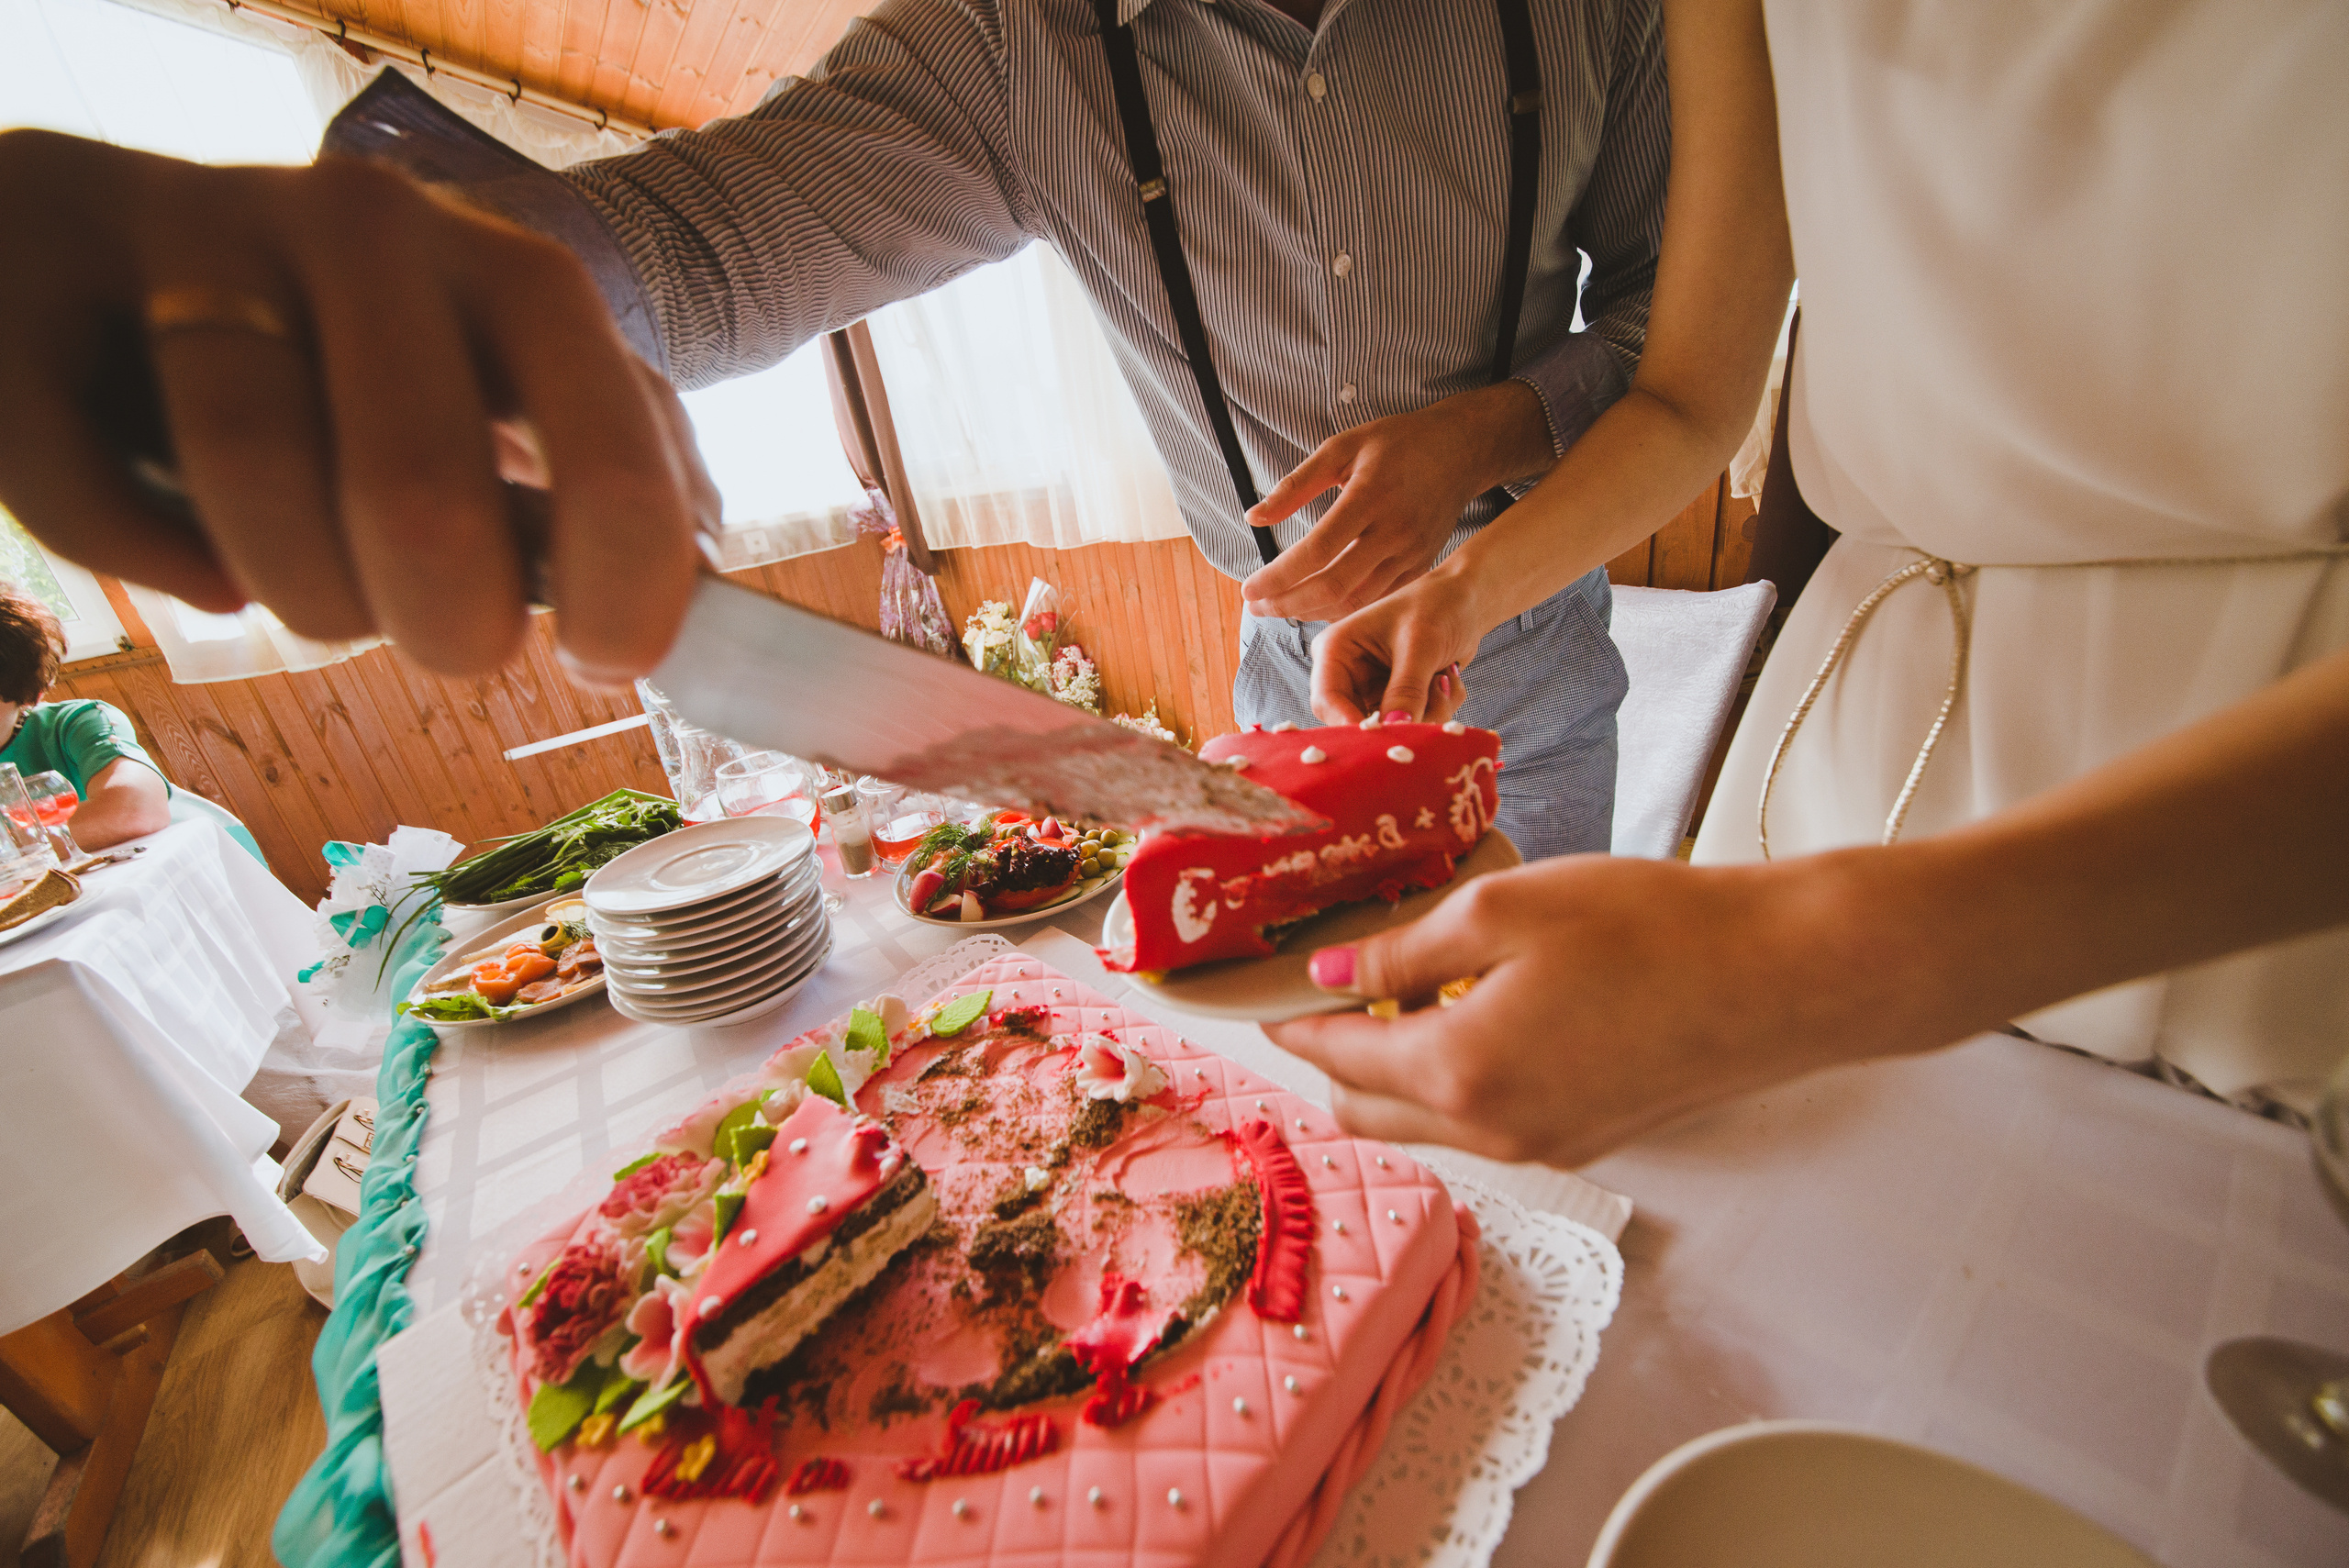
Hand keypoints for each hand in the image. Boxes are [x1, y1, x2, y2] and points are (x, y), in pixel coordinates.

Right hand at [0, 130, 707, 682]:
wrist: (129, 249)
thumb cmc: (366, 364)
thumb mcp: (513, 393)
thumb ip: (614, 473)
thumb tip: (711, 602)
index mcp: (510, 271)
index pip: (607, 438)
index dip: (621, 578)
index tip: (606, 658)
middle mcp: (366, 231)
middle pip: (419, 489)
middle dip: (445, 626)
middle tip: (446, 642)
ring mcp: (197, 241)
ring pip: (255, 477)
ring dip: (303, 598)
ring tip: (315, 591)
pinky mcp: (36, 284)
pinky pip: (93, 492)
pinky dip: (163, 568)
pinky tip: (205, 565)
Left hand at [1239, 381, 1552, 623]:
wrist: (1459, 451)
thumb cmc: (1395, 443)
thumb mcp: (1342, 447)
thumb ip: (1296, 484)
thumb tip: (1254, 517)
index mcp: (1370, 496)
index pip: (1317, 550)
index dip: (1279, 576)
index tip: (1249, 589)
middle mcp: (1394, 531)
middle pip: (1334, 585)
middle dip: (1288, 603)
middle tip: (1256, 606)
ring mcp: (1411, 553)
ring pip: (1355, 601)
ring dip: (1310, 611)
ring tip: (1277, 608)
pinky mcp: (1421, 566)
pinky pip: (1377, 600)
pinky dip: (1342, 610)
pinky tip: (1313, 606)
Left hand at [1264, 853, 1904, 1166]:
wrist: (1781, 979)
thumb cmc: (1654, 928)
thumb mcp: (1506, 911)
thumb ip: (1404, 949)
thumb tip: (1330, 975)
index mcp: (1458, 1073)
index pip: (1334, 1059)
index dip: (1290, 1023)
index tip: (1263, 992)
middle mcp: (1492, 1131)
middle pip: (1366, 1109)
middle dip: (1331, 1057)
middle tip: (1326, 988)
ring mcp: (1542, 1147)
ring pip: (1426, 1122)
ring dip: (1394, 1069)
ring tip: (1402, 989)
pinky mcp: (1585, 1140)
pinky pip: (1486, 1122)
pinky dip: (1456, 1079)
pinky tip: (1475, 1013)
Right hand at [1307, 569, 1485, 723]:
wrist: (1466, 599)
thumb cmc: (1437, 606)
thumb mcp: (1421, 645)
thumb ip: (1406, 689)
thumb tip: (1396, 728)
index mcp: (1337, 650)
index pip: (1327, 700)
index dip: (1351, 726)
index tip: (1384, 741)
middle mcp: (1348, 673)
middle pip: (1358, 721)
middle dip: (1401, 719)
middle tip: (1435, 701)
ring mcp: (1373, 689)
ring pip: (1390, 727)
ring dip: (1427, 712)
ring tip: (1446, 680)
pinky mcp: (1396, 699)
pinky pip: (1411, 723)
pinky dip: (1436, 709)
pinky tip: (1448, 680)